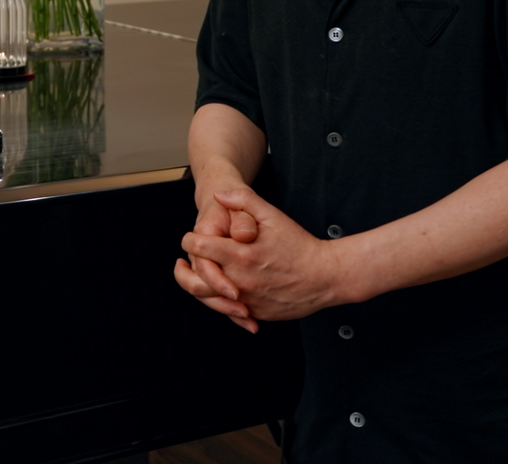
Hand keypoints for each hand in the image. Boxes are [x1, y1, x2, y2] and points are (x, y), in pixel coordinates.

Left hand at [179, 188, 353, 323]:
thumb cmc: (301, 246)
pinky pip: (230, 311)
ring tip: (194, 277)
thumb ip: (244, 201)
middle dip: (185, 271)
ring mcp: (248, 300)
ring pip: (210, 300)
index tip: (190, 238)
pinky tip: (219, 291)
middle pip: (196, 281)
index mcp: (242, 254)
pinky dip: (221, 301)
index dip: (190, 240)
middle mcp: (241, 280)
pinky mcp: (256, 312)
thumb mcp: (273, 216)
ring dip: (199, 288)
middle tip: (181, 264)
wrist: (326, 277)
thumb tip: (219, 195)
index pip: (200, 247)